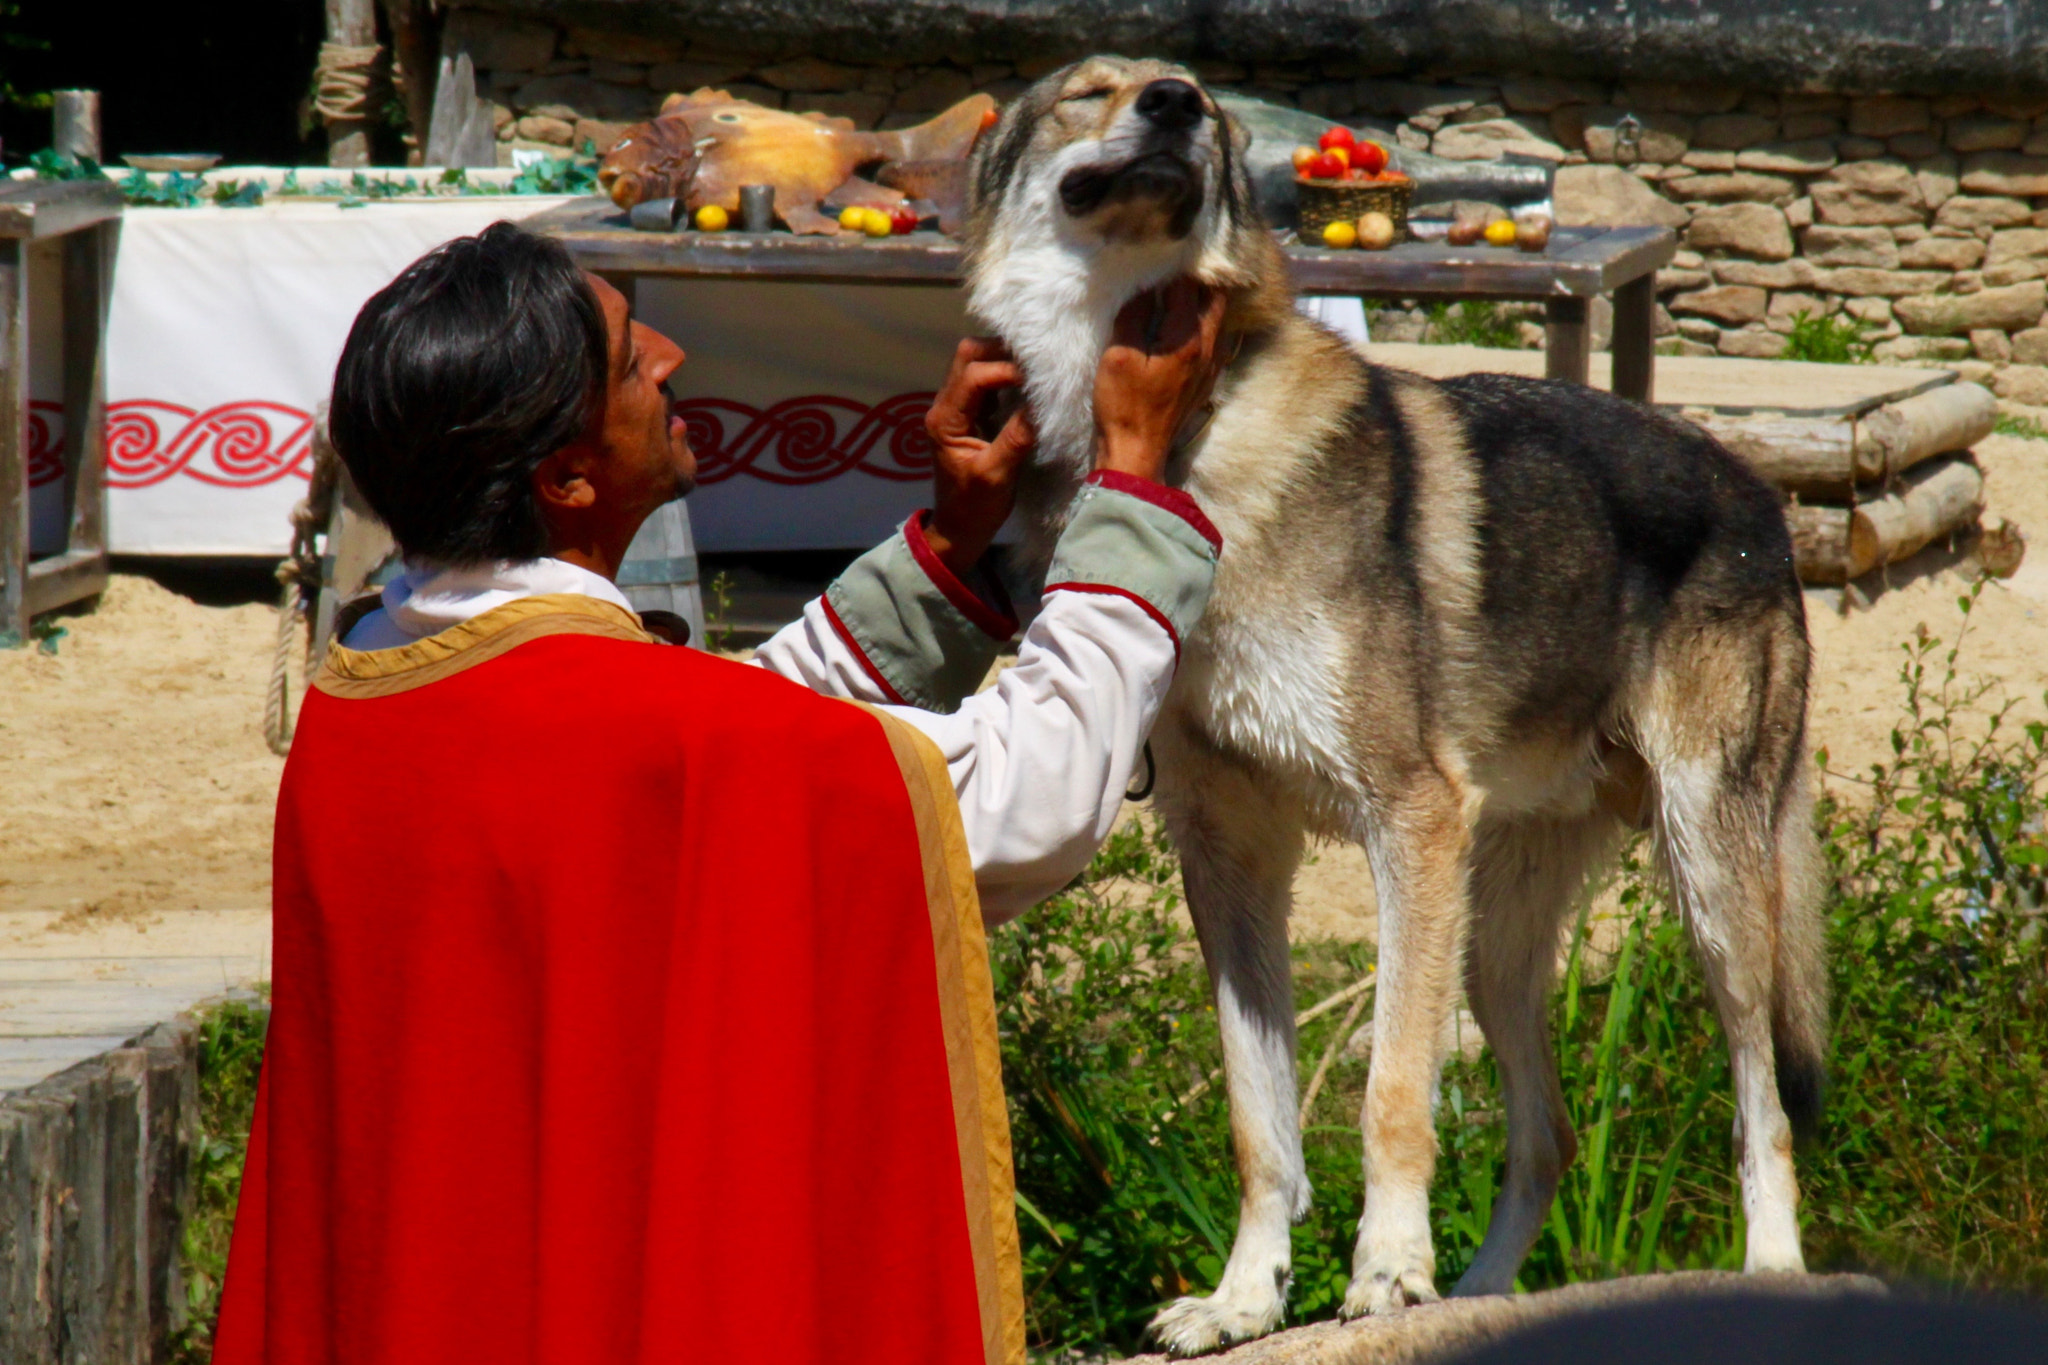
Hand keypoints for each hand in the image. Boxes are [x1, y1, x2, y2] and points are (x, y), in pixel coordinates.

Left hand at [923, 338, 1035, 576]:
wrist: (959, 529)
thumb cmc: (975, 507)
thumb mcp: (998, 475)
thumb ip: (1016, 437)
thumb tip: (1040, 404)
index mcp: (945, 420)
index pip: (973, 375)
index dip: (1005, 369)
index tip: (1036, 379)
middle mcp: (945, 406)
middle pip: (967, 356)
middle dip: (1000, 352)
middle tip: (1034, 364)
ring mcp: (956, 409)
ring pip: (974, 364)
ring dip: (1002, 361)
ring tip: (1033, 372)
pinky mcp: (969, 415)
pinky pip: (984, 382)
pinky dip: (1004, 377)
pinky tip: (1026, 387)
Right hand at [1093, 278, 1227, 482]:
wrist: (1136, 454)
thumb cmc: (1124, 407)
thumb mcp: (1119, 355)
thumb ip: (1135, 315)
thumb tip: (1145, 285)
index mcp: (1188, 339)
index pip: (1187, 288)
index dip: (1173, 268)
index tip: (1161, 252)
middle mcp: (1208, 351)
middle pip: (1215, 299)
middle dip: (1199, 279)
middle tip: (1177, 265)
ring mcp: (1210, 369)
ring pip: (1218, 321)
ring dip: (1204, 302)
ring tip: (1182, 290)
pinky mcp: (1205, 383)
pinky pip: (1215, 343)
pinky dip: (1204, 325)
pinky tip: (1186, 325)